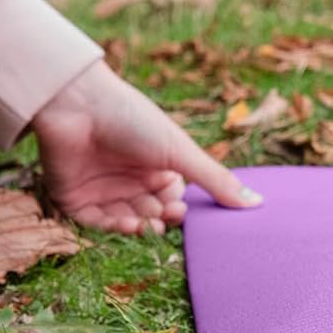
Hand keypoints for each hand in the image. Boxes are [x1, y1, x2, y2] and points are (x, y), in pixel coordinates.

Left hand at [32, 61, 262, 234]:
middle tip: (167, 215)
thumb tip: (257, 203)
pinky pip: (96, 223)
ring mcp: (103, 189)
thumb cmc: (135, 120)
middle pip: (152, 212)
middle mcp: (132, 178)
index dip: (182, 209)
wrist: (81, 105)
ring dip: (139, 227)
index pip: (176, 198)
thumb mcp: (181, 153)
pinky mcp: (75, 197)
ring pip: (126, 221)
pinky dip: (114, 228)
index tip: (186, 212)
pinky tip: (129, 223)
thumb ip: (216, 181)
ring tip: (147, 224)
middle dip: (161, 219)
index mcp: (159, 165)